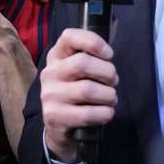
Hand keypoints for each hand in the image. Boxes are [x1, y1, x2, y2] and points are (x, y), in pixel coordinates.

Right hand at [38, 29, 118, 163]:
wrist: (59, 127)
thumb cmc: (77, 93)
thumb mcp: (79, 72)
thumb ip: (91, 58)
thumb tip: (110, 52)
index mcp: (56, 56)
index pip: (69, 36)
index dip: (93, 42)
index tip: (108, 55)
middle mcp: (50, 73)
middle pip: (82, 63)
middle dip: (107, 73)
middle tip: (113, 82)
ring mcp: (49, 95)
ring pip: (87, 90)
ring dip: (109, 96)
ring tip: (110, 99)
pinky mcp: (54, 117)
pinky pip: (87, 113)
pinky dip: (104, 113)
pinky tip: (106, 113)